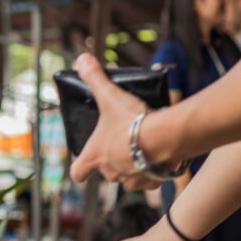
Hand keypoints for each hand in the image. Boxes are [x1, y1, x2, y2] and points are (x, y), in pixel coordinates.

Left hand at [69, 53, 163, 190]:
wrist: (163, 137)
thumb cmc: (131, 121)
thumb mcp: (110, 97)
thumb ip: (95, 79)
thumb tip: (81, 59)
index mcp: (94, 157)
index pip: (78, 172)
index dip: (80, 167)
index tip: (86, 160)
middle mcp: (110, 173)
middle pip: (106, 172)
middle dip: (113, 160)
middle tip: (124, 143)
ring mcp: (131, 179)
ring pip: (128, 177)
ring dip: (134, 166)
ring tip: (144, 148)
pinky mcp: (152, 182)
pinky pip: (150, 181)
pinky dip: (154, 171)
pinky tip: (160, 156)